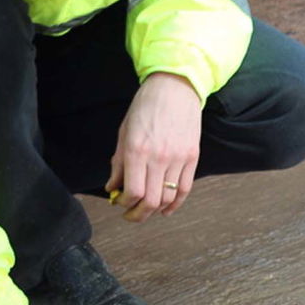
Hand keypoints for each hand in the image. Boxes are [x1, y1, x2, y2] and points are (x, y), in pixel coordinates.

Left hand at [106, 72, 201, 222]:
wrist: (174, 88)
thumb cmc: (146, 107)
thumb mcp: (124, 133)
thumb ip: (118, 163)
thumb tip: (112, 188)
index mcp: (137, 151)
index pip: (132, 192)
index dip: (124, 204)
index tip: (120, 203)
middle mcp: (158, 158)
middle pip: (150, 201)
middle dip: (138, 215)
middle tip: (131, 215)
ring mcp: (178, 159)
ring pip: (168, 198)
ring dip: (156, 210)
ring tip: (147, 210)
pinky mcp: (192, 158)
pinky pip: (184, 190)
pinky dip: (175, 204)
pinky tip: (166, 210)